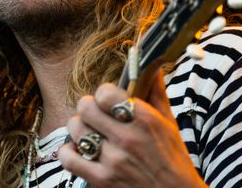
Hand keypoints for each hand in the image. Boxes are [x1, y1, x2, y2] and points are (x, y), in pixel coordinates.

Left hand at [59, 69, 207, 187]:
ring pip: (75, 129)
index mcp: (145, 119)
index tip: (107, 101)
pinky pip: (68, 158)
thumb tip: (153, 65)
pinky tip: (80, 152)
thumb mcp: (169, 123)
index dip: (103, 94)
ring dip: (80, 130)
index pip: (105, 92)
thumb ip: (156, 93)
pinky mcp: (102, 181)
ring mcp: (113, 160)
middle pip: (85, 107)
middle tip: (95, 116)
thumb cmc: (173, 160)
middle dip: (88, 109)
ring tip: (90, 134)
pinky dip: (69, 153)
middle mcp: (128, 138)